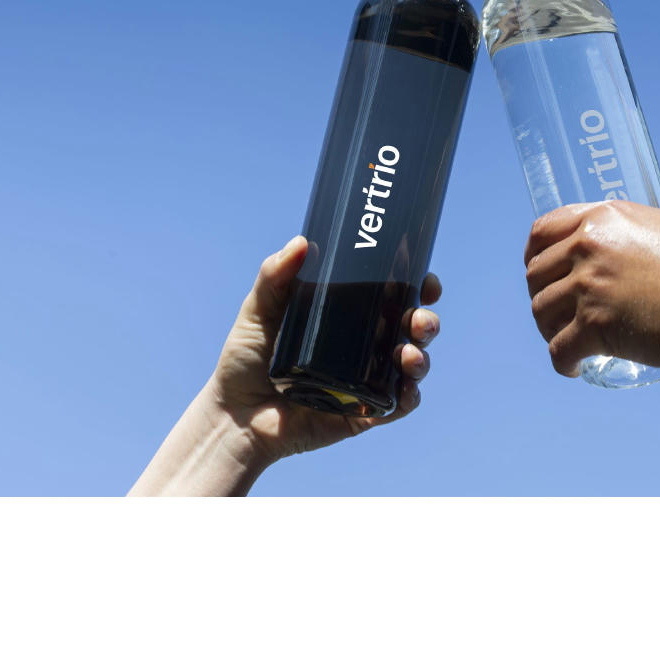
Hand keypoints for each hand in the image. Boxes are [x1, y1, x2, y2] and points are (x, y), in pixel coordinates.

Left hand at [211, 235, 440, 462]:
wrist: (233, 417)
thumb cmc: (244, 360)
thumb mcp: (258, 310)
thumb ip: (274, 276)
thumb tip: (301, 242)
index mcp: (350, 316)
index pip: (395, 296)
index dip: (418, 287)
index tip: (425, 281)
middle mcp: (365, 346)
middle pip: (412, 329)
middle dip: (427, 322)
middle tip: (418, 321)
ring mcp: (367, 381)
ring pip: (412, 365)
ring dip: (421, 358)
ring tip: (408, 356)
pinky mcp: (363, 414)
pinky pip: (397, 406)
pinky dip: (409, 397)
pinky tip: (406, 389)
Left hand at [524, 201, 659, 375]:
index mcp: (605, 218)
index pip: (543, 230)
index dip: (534, 253)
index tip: (538, 269)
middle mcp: (589, 246)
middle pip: (536, 273)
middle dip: (540, 295)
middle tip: (555, 313)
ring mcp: (589, 285)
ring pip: (541, 311)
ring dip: (547, 329)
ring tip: (565, 341)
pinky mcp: (595, 324)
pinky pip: (559, 348)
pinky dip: (561, 362)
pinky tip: (573, 368)